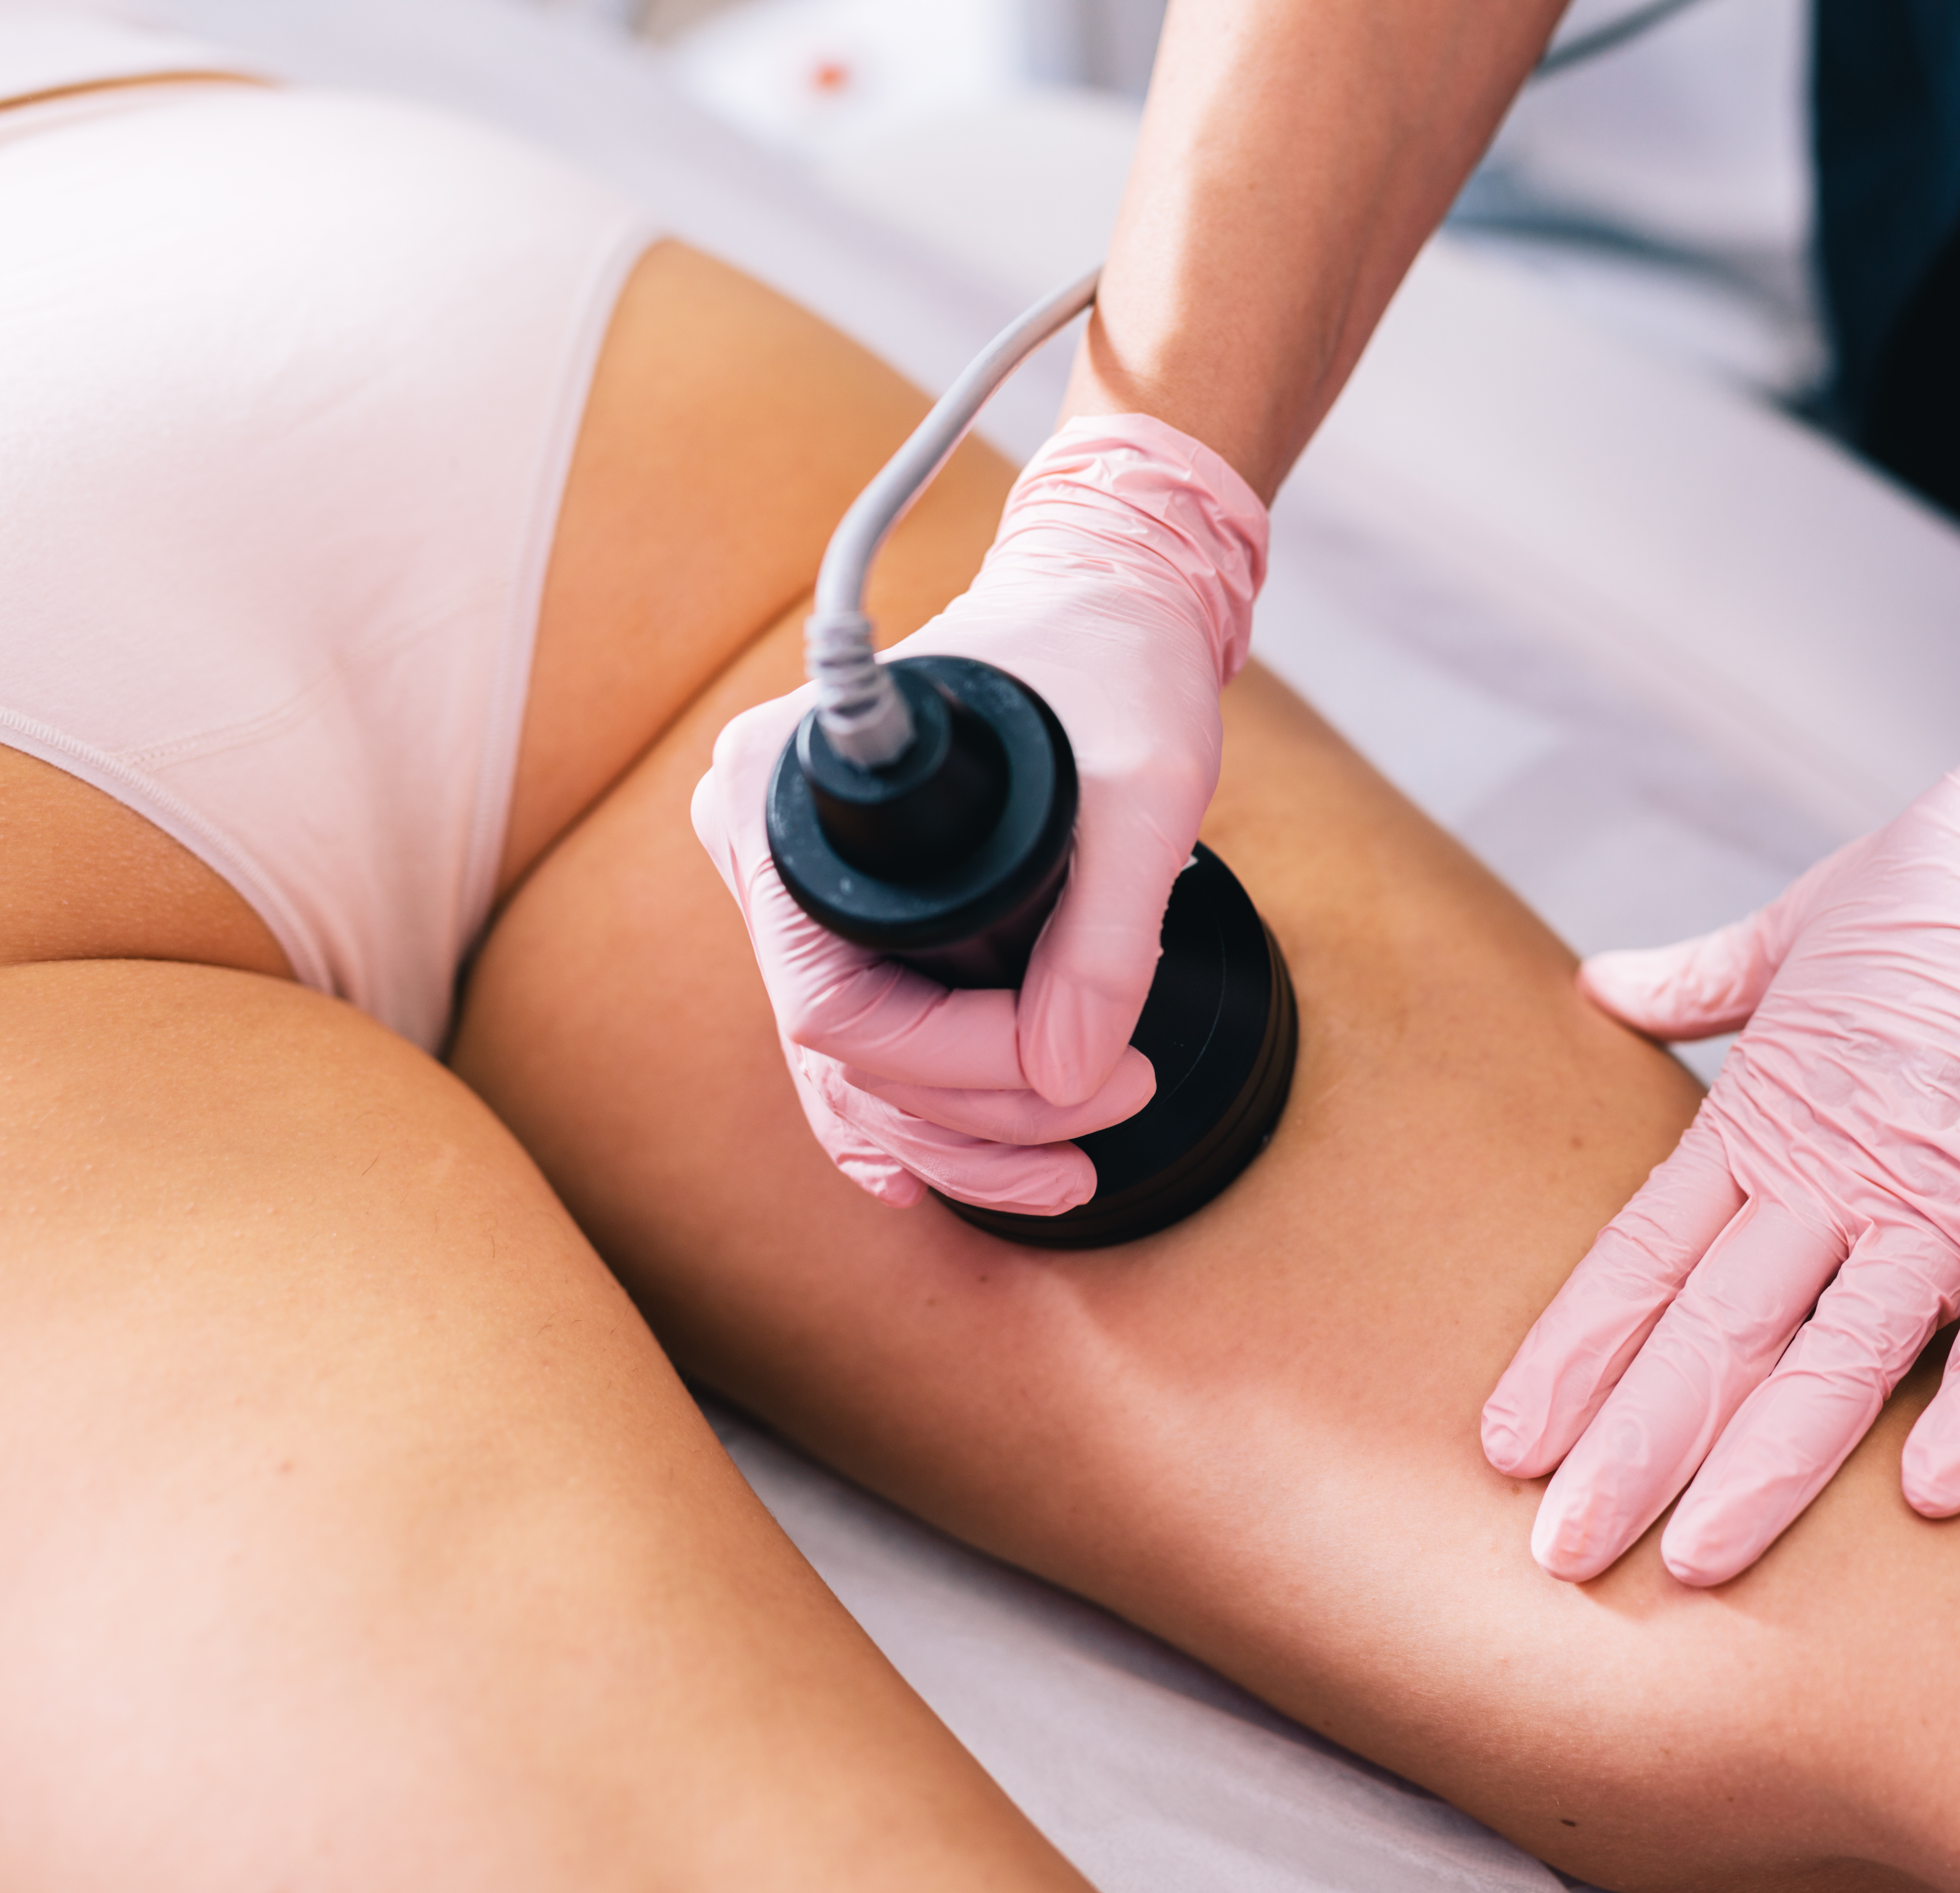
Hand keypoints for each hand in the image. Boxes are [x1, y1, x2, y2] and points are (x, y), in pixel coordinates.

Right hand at [691, 414, 1267, 1209]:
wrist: (1107, 602)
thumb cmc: (1114, 662)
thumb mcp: (1146, 789)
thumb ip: (1106, 933)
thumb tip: (1067, 1073)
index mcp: (787, 791)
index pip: (839, 1003)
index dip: (963, 1066)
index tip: (1088, 1068)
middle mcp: (762, 838)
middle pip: (843, 1049)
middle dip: (976, 1115)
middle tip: (1103, 1122)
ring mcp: (793, 880)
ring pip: (849, 1065)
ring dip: (954, 1137)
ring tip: (1068, 1168)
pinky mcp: (844, 905)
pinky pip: (861, 1035)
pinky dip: (914, 1109)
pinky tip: (948, 1172)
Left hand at [1480, 582, 1959, 1582]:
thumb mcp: (1803, 924)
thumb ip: (1700, 977)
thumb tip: (1605, 985)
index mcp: (1775, 1109)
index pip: (1644, 1254)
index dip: (1574, 1354)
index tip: (1509, 1444)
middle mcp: (1848, 1167)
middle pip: (1718, 1329)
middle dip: (1636, 1449)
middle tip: (1564, 1554)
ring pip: (1843, 1352)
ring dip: (1770, 1464)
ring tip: (1700, 1561)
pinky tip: (1925, 1494)